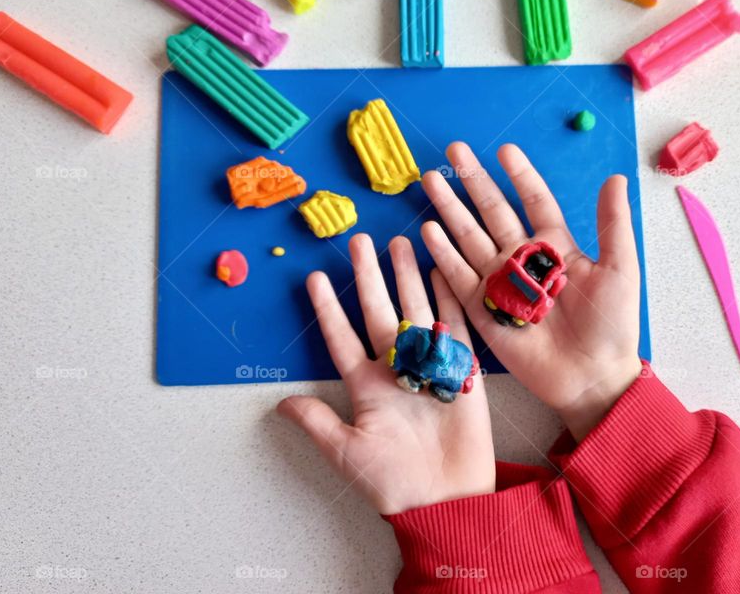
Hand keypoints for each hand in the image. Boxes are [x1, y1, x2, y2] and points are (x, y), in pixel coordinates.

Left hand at [278, 233, 494, 514]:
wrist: (446, 499)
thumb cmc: (393, 481)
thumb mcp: (346, 452)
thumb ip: (317, 423)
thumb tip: (279, 404)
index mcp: (365, 385)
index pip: (341, 337)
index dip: (327, 308)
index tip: (313, 278)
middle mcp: (394, 368)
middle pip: (378, 310)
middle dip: (368, 276)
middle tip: (360, 241)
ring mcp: (428, 364)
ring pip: (414, 309)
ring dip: (406, 277)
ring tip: (400, 243)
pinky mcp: (460, 369)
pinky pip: (452, 326)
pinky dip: (447, 298)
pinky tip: (439, 272)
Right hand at [421, 142, 642, 440]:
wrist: (592, 377)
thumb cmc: (611, 325)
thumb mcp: (619, 269)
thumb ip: (612, 224)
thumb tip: (615, 177)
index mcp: (556, 246)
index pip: (533, 200)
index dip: (519, 175)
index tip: (504, 149)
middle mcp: (522, 259)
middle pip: (492, 212)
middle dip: (473, 181)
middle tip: (454, 150)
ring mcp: (500, 283)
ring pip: (469, 237)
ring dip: (450, 209)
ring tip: (430, 180)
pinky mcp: (483, 310)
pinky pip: (459, 276)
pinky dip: (443, 253)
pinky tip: (428, 229)